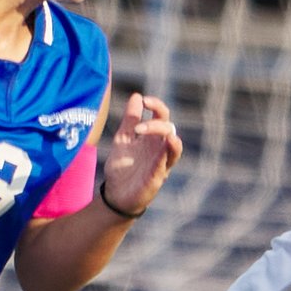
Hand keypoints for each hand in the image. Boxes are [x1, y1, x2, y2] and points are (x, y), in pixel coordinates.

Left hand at [98, 92, 180, 214]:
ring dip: (167, 137)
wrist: (115, 195)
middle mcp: (160, 149)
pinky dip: (166, 154)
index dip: (157, 105)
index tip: (144, 100)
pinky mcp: (157, 178)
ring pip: (175, 148)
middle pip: (169, 129)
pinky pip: (165, 165)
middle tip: (138, 128)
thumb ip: (130, 119)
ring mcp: (161, 164)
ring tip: (154, 132)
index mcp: (152, 138)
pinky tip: (165, 145)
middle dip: (156, 123)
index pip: (163, 116)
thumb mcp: (123, 139)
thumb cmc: (122, 167)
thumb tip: (137, 96)